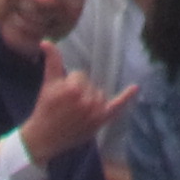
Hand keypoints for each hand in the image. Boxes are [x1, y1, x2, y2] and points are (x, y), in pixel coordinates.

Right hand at [20, 46, 134, 167]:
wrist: (44, 137)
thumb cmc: (45, 109)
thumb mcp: (48, 83)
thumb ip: (52, 61)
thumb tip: (46, 41)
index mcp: (73, 89)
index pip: (80, 75)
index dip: (69, 83)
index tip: (60, 97)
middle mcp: (86, 101)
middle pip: (90, 85)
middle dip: (80, 92)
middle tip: (66, 106)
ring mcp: (95, 112)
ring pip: (99, 95)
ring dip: (90, 99)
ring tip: (76, 112)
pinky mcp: (100, 121)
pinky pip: (117, 106)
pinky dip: (126, 96)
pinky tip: (135, 87)